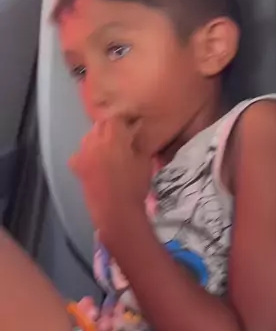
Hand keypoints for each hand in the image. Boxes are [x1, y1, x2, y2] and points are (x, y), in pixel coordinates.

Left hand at [70, 117, 152, 242]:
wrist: (116, 212)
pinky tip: (95, 161)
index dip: (124, 120)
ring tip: (109, 149)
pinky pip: (80, 153)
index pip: (115, 118)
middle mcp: (94, 141)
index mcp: (113, 137)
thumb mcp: (144, 159)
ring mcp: (83, 153)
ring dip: (98, 138)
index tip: (131, 126)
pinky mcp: (77, 166)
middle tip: (122, 136)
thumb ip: (136, 141)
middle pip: (100, 125)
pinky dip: (87, 153)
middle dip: (110, 128)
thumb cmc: (135, 185)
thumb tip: (134, 132)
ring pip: (89, 136)